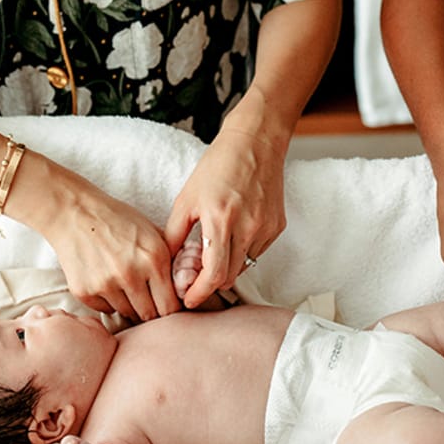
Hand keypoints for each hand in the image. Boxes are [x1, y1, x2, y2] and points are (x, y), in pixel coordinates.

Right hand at [46, 164, 178, 321]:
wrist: (75, 213)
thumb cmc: (117, 219)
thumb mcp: (152, 231)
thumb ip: (170, 257)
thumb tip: (186, 285)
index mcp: (154, 258)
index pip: (170, 306)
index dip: (171, 308)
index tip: (166, 303)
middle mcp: (131, 274)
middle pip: (149, 315)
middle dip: (151, 310)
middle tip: (147, 299)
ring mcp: (106, 285)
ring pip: (127, 313)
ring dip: (130, 305)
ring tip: (125, 284)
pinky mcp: (85, 292)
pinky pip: (105, 310)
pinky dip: (109, 301)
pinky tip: (106, 281)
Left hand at [165, 126, 286, 307]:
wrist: (255, 143)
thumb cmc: (217, 167)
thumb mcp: (187, 198)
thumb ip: (175, 234)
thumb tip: (166, 263)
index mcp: (220, 220)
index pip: (213, 275)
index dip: (200, 293)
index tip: (189, 300)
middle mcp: (247, 227)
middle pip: (229, 277)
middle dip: (210, 284)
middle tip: (195, 280)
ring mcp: (265, 228)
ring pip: (243, 266)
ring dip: (227, 267)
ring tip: (213, 251)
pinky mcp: (277, 226)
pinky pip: (257, 252)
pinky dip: (242, 252)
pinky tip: (232, 234)